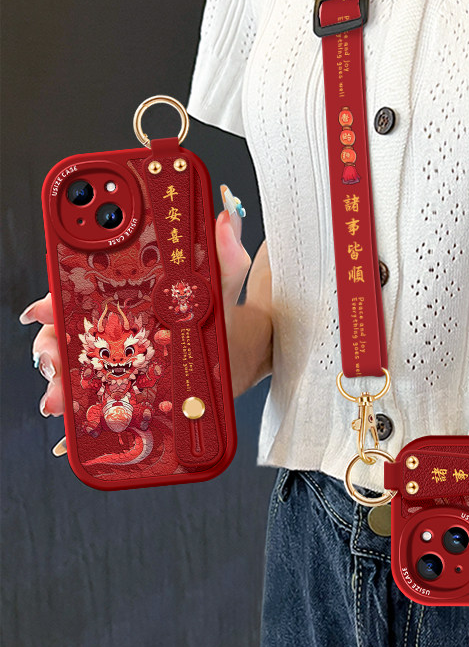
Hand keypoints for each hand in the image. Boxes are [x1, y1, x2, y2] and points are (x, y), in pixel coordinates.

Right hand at [19, 185, 254, 419]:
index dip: (58, 294)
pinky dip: (79, 414)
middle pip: (69, 330)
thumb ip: (224, 252)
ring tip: (59, 397)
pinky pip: (98, 399)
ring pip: (76, 366)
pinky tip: (70, 429)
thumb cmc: (224, 313)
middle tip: (52, 355)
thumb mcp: (223, 282)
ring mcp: (123, 357)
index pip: (83, 288)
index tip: (45, 307)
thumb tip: (224, 216)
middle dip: (51, 343)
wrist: (245, 354)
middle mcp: (120, 324)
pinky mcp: (132, 388)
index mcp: (133, 293)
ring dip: (60, 381)